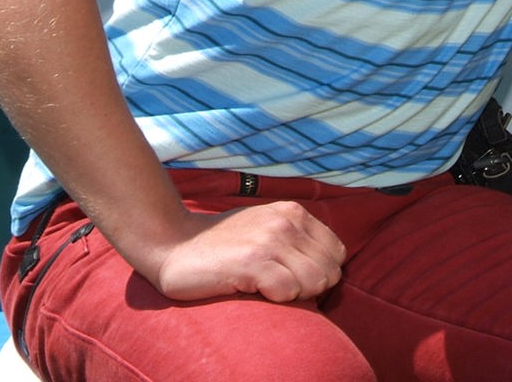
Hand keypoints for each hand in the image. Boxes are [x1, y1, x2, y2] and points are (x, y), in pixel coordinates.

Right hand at [144, 201, 346, 303]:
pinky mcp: (252, 262)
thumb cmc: (223, 244)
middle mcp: (286, 222)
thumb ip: (297, 238)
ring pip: (316, 282)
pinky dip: (277, 299)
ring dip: (296, 295)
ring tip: (269, 289)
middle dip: (312, 288)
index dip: (322, 272)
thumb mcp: (266, 227)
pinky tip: (254, 290)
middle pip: (331, 272)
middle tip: (281, 287)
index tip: (296, 277)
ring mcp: (270, 241)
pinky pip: (289, 292)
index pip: (337, 253)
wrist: (174, 245)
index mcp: (294, 212)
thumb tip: (331, 265)